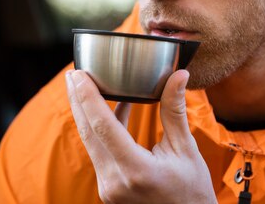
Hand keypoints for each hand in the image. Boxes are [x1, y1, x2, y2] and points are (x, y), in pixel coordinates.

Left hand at [66, 69, 215, 203]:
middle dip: (77, 100)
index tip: (79, 74)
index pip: (103, 127)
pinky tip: (112, 110)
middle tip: (73, 73)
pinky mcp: (108, 189)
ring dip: (85, 114)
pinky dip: (101, 130)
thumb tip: (178, 76)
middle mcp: (115, 181)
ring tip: (83, 87)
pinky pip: (99, 153)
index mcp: (136, 170)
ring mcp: (108, 188)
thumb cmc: (191, 192)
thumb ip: (175, 112)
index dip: (88, 97)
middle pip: (88, 133)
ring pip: (90, 143)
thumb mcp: (186, 151)